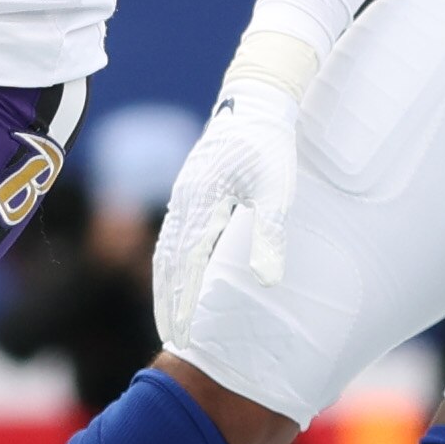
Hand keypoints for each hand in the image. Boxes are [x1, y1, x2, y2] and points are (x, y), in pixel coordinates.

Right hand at [151, 38, 316, 348]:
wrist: (256, 102)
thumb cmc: (271, 145)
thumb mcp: (277, 190)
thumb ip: (269, 235)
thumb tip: (267, 281)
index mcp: (202, 202)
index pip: (187, 265)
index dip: (184, 302)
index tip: (184, 335)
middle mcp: (185, 201)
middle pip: (167, 262)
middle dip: (169, 302)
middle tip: (174, 341)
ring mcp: (183, 195)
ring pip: (166, 250)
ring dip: (167, 286)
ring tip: (171, 321)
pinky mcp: (189, 191)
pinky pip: (173, 236)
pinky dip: (171, 264)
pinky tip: (178, 280)